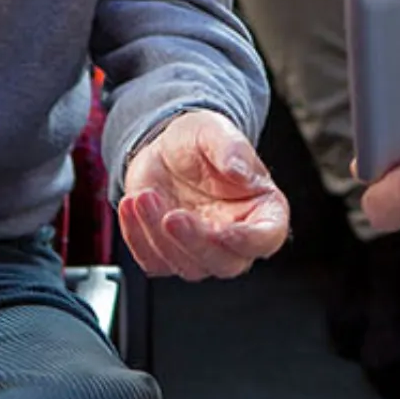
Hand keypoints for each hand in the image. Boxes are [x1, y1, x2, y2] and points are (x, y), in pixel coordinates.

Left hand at [119, 110, 290, 279]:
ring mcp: (202, 250)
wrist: (163, 149)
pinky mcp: (169, 254)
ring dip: (161, 238)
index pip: (267, 237)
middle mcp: (236, 236)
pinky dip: (138, 238)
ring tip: (144, 197)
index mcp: (262, 209)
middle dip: (196, 242)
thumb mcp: (214, 131)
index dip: (249, 240)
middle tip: (173, 216)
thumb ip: (231, 149)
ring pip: (189, 267)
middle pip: (226, 263)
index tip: (224, 231)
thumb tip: (240, 171)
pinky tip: (132, 206)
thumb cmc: (198, 143)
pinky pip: (154, 262)